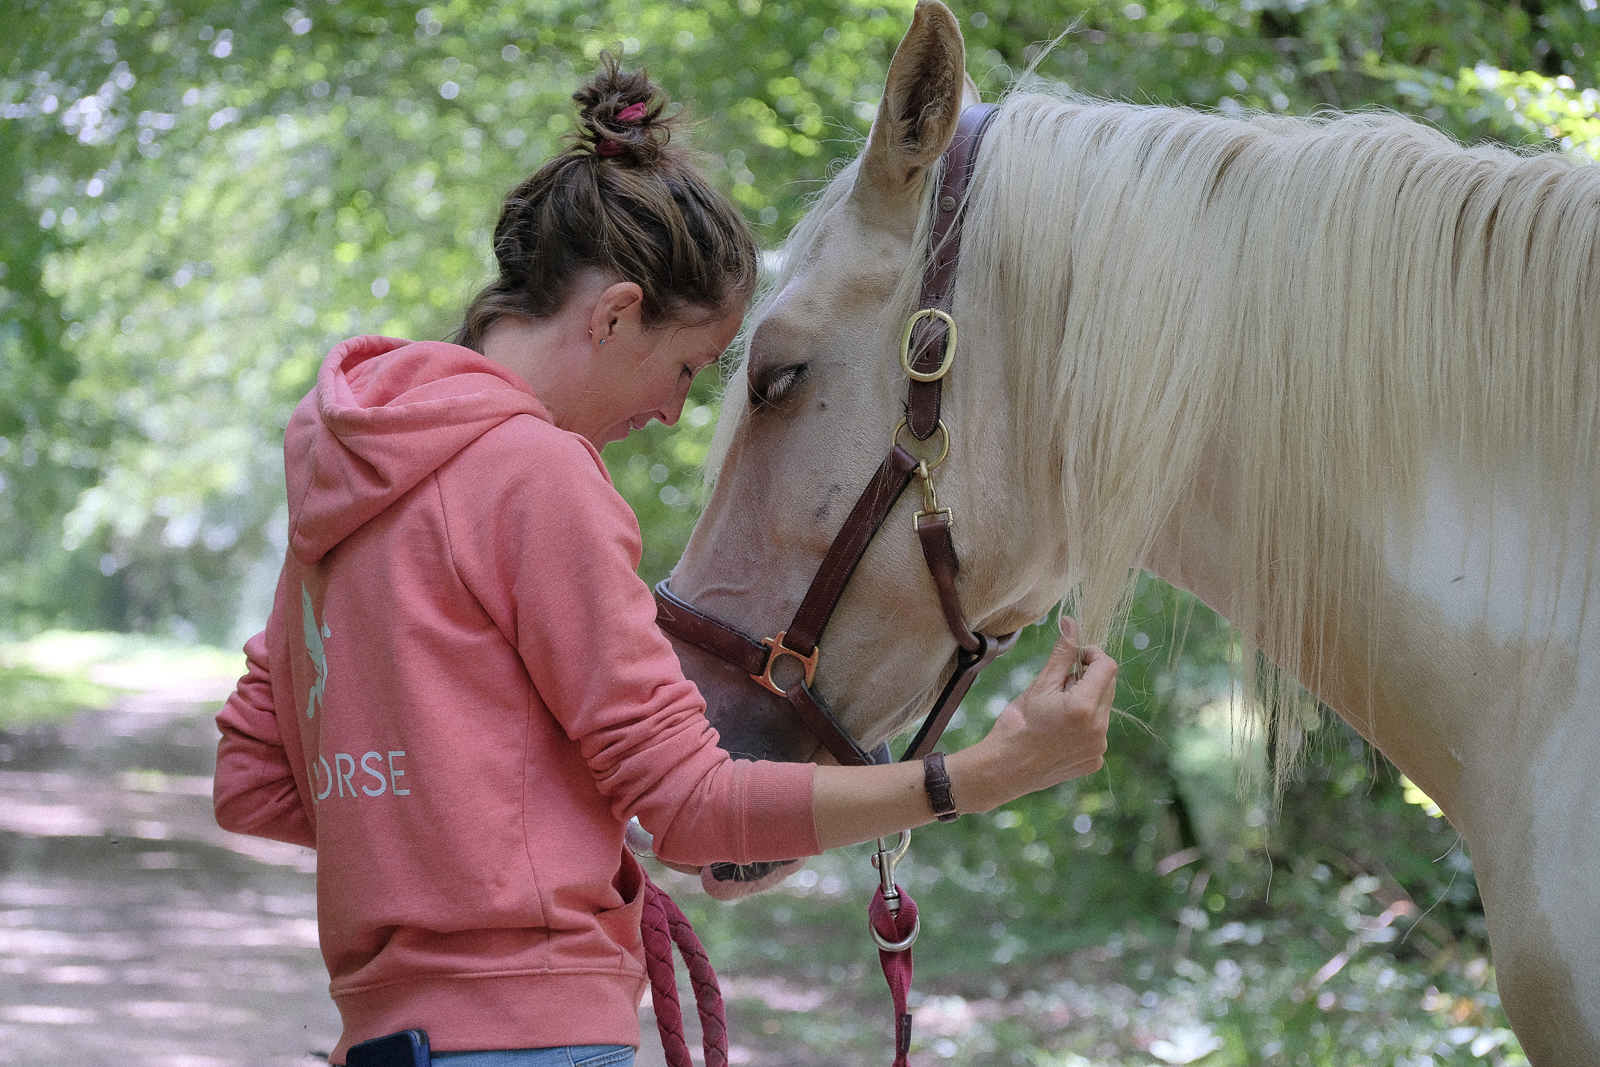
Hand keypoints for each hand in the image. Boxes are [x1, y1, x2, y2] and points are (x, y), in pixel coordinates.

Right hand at [947, 616, 1115, 813]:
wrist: (1004, 769)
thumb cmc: (1016, 725)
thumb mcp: (1039, 685)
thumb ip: (1062, 654)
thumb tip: (1071, 622)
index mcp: (1084, 707)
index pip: (1107, 665)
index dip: (1092, 654)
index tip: (1075, 657)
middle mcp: (1099, 729)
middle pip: (1108, 685)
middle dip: (1088, 678)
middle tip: (1059, 685)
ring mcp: (1099, 747)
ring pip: (1103, 708)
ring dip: (1087, 700)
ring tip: (1057, 711)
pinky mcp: (1095, 760)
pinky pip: (1098, 731)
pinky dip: (1084, 724)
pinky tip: (1059, 731)